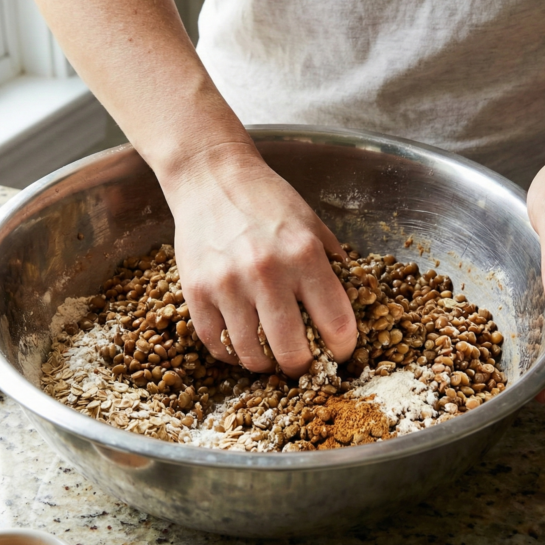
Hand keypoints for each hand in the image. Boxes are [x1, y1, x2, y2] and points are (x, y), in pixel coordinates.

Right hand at [160, 142, 357, 376]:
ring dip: (265, 364)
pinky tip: (241, 343)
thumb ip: (332, 266)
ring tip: (270, 355)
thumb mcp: (312, 224)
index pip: (337, 326)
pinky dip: (231, 354)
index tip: (338, 351)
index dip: (342, 349)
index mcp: (305, 255)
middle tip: (302, 361)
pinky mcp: (195, 292)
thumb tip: (349, 308)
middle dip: (302, 367)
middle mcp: (267, 273)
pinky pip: (216, 345)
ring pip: (252, 356)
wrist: (211, 177)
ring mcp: (227, 285)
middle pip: (292, 353)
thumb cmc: (266, 200)